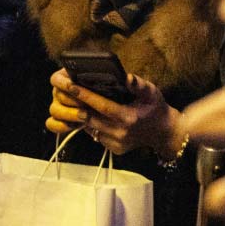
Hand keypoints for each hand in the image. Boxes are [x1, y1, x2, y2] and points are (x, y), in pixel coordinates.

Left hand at [47, 69, 181, 158]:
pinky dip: (90, 124)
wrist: (164, 133)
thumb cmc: (156, 108)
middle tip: (60, 90)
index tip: (69, 84)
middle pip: (90, 118)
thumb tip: (125, 76)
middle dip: (74, 104)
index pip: (101, 105)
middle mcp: (119, 133)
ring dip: (80, 114)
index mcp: (128, 118)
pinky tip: (86, 112)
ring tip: (68, 99)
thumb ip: (138, 85)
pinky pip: (96, 134)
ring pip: (90, 127)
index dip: (84, 95)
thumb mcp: (152, 92)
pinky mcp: (113, 149)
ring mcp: (115, 143)